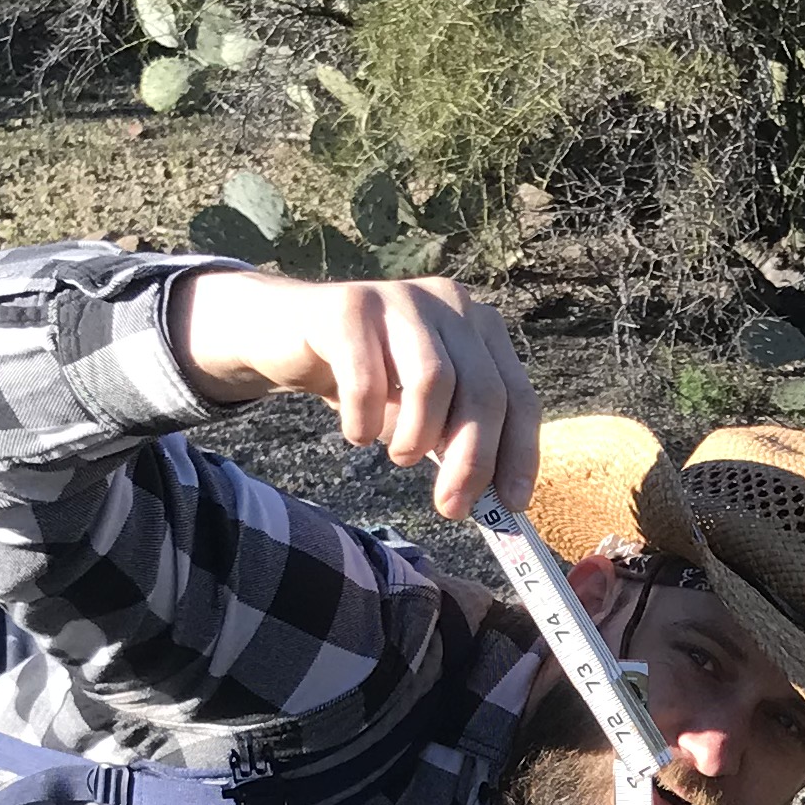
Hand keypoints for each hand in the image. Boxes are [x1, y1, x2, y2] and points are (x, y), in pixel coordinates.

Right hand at [173, 270, 538, 522]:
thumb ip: (457, 438)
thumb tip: (489, 498)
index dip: (519, 453)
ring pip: (433, 381)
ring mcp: (400, 298)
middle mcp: (450, 304)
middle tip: (450, 506)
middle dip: (472, 461)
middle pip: (483, 392)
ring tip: (399, 456)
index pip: (519, 396)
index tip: (510, 504)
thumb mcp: (421, 408)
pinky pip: (368, 379)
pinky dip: (364, 421)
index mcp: (480, 328)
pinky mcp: (349, 306)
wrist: (285, 332)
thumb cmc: (366, 378)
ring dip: (417, 437)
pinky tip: (356, 434)